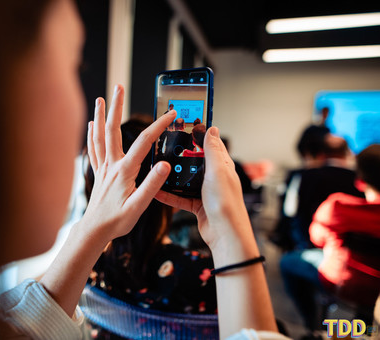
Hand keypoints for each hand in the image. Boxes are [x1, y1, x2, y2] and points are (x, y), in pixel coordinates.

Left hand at [83, 84, 175, 243]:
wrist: (95, 230)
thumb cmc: (117, 221)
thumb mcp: (139, 206)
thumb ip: (152, 185)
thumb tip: (164, 165)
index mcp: (124, 171)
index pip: (144, 142)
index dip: (159, 126)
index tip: (171, 114)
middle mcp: (111, 165)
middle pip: (112, 129)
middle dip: (116, 106)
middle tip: (118, 87)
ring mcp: (103, 167)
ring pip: (100, 135)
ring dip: (100, 115)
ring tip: (101, 98)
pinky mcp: (99, 173)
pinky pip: (93, 148)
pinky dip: (92, 134)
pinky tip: (91, 125)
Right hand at [156, 126, 256, 260]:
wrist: (224, 234)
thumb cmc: (226, 203)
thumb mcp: (218, 171)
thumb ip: (212, 151)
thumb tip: (212, 129)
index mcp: (222, 166)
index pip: (210, 145)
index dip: (199, 134)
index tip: (185, 125)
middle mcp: (214, 178)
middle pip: (195, 161)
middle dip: (181, 155)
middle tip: (166, 146)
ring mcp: (205, 192)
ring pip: (185, 179)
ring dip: (173, 175)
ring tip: (159, 167)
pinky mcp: (197, 205)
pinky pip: (180, 196)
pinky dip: (169, 194)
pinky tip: (157, 191)